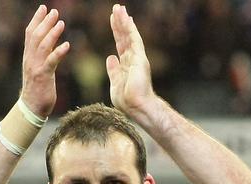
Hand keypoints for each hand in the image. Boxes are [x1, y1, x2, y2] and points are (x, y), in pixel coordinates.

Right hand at [19, 4, 69, 116]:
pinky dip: (58, 52)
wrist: (31, 107)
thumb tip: (51, 42)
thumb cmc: (37, 88)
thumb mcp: (38, 68)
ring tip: (61, 23)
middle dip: (44, 22)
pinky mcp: (43, 76)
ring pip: (42, 46)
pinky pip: (51, 61)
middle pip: (35, 36)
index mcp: (28, 56)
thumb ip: (42, 55)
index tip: (43, 8)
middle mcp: (30, 59)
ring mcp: (35, 67)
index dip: (36, 20)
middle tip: (54, 12)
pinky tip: (67, 45)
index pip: (29, 34)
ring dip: (52, 33)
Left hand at [106, 3, 155, 118]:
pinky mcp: (140, 58)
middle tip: (116, 9)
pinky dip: (130, 28)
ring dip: (124, 21)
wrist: (137, 107)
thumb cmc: (127, 101)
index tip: (114, 21)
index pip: (121, 45)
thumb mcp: (115, 83)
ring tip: (119, 8)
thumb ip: (113, 70)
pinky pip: (134, 39)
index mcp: (126, 65)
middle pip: (124, 37)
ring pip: (129, 35)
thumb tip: (110, 57)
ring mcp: (137, 58)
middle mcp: (133, 59)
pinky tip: (126, 18)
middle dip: (120, 23)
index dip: (117, 32)